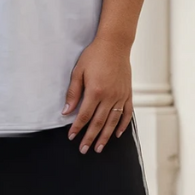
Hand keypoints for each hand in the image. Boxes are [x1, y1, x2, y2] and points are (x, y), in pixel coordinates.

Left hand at [62, 37, 132, 152]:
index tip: (71, 137)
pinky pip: (127, 113)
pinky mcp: (128, 94)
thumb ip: (73, 92)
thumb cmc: (94, 55)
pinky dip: (123, 125)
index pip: (84, 115)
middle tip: (84, 150)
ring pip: (113, 122)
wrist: (115, 44)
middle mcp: (110, 97)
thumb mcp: (78, 71)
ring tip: (99, 148)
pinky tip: (117, 134)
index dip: (77, 128)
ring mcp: (120, 96)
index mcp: (95, 91)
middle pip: (98, 123)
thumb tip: (66, 111)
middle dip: (90, 138)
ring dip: (105, 137)